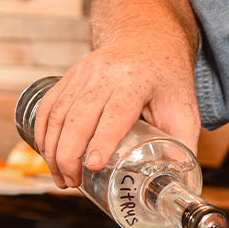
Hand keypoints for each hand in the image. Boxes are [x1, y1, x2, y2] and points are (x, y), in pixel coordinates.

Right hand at [32, 42, 197, 188]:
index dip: (102, 140)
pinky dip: (42, 133)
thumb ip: (183, 147)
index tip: (92, 167)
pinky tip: (47, 155)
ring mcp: (84, 71)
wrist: (148, 39)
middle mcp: (106, 71)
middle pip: (78, 116)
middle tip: (72, 182)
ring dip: (52, 149)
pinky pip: (48, 106)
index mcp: (138, 79)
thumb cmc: (168, 80)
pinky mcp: (70, 75)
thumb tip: (179, 189)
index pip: (116, 112)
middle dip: (69, 155)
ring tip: (61, 177)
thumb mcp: (186, 110)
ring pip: (57, 113)